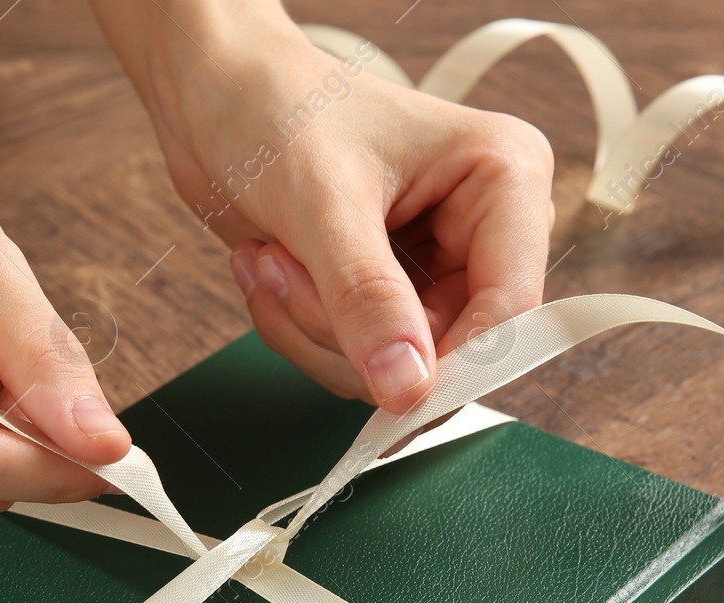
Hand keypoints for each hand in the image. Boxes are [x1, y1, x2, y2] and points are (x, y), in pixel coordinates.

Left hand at [96, 5, 553, 411]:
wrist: (212, 94)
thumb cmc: (274, 107)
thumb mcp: (321, 202)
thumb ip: (367, 298)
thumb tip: (408, 387)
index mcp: (504, 179)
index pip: (512, 307)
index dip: (450, 359)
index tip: (388, 388)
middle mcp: (480, 230)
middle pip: (445, 349)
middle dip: (348, 332)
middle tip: (284, 273)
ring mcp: (431, 268)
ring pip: (392, 368)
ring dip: (311, 329)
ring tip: (269, 258)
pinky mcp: (384, 296)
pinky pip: (354, 361)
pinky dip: (298, 329)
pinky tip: (269, 270)